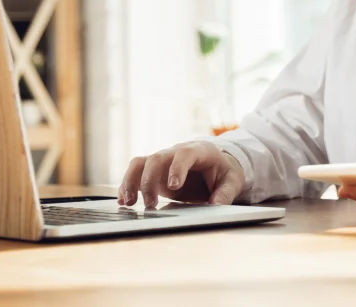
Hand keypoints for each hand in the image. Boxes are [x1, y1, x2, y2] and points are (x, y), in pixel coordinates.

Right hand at [117, 141, 244, 207]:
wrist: (216, 165)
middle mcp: (177, 152)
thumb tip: (215, 205)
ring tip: (128, 203)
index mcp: (199, 150)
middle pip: (157, 158)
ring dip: (131, 181)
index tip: (173, 187)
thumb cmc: (224, 171)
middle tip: (150, 204)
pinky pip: (136, 172)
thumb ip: (225, 193)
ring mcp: (163, 162)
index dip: (177, 168)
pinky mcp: (154, 172)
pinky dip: (127, 185)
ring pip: (140, 163)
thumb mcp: (232, 181)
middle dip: (149, 180)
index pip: (184, 154)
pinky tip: (123, 202)